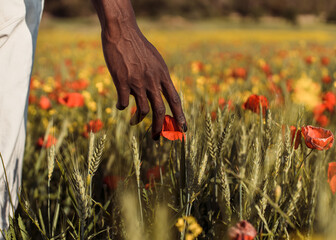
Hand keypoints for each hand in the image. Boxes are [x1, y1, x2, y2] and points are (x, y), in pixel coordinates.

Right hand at [100, 18, 186, 139]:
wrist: (122, 31)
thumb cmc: (138, 45)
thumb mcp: (155, 60)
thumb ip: (159, 76)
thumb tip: (160, 91)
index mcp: (163, 75)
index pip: (175, 100)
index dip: (180, 116)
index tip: (184, 129)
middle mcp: (153, 80)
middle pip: (160, 110)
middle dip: (160, 127)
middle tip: (158, 138)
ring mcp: (138, 82)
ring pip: (143, 110)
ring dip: (139, 119)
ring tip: (136, 120)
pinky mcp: (122, 81)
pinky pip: (124, 102)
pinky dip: (122, 106)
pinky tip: (120, 105)